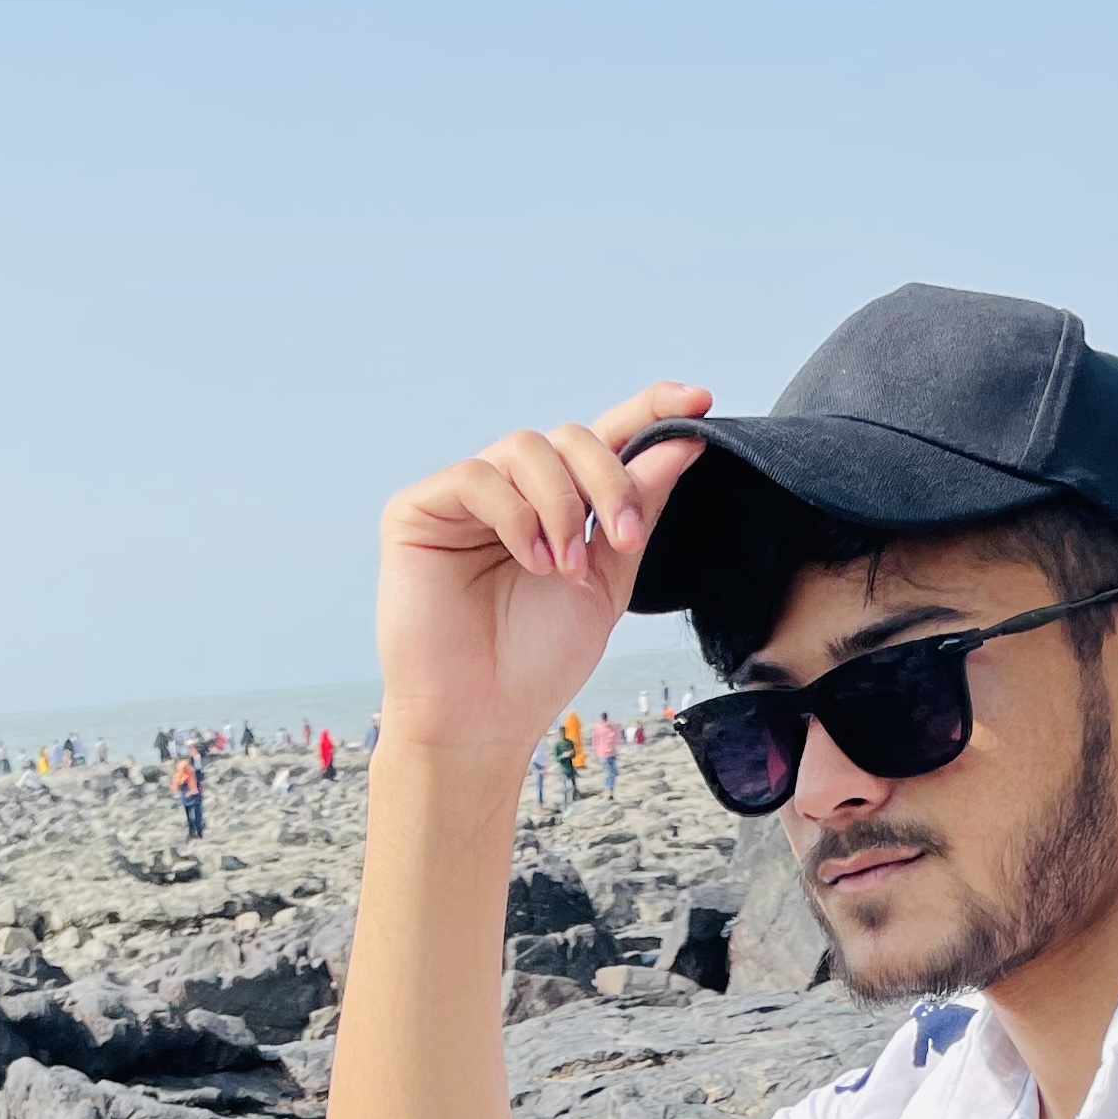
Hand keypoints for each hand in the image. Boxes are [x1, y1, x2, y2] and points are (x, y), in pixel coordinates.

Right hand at [374, 378, 711, 763]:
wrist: (484, 720)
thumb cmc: (540, 661)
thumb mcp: (609, 579)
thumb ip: (639, 508)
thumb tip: (684, 438)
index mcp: (559, 505)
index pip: (604, 437)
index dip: (650, 409)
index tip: (700, 398)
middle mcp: (511, 492)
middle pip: (570, 437)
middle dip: (609, 479)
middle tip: (626, 537)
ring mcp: (463, 498)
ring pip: (527, 448)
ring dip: (562, 506)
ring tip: (565, 568)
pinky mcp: (417, 509)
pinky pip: (478, 477)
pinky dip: (515, 515)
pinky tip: (530, 561)